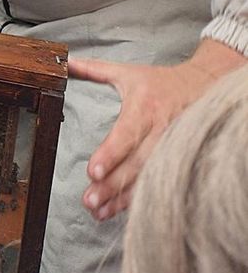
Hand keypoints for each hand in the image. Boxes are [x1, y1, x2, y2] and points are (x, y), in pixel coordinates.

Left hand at [69, 38, 246, 220]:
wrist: (207, 86)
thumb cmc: (162, 82)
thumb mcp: (128, 72)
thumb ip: (93, 70)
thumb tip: (64, 62)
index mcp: (145, 108)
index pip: (126, 134)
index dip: (111, 154)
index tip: (92, 171)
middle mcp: (161, 131)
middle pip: (136, 163)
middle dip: (112, 184)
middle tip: (89, 199)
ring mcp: (173, 149)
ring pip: (148, 178)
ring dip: (123, 197)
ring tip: (98, 210)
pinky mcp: (179, 161)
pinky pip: (159, 184)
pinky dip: (139, 199)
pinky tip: (118, 209)